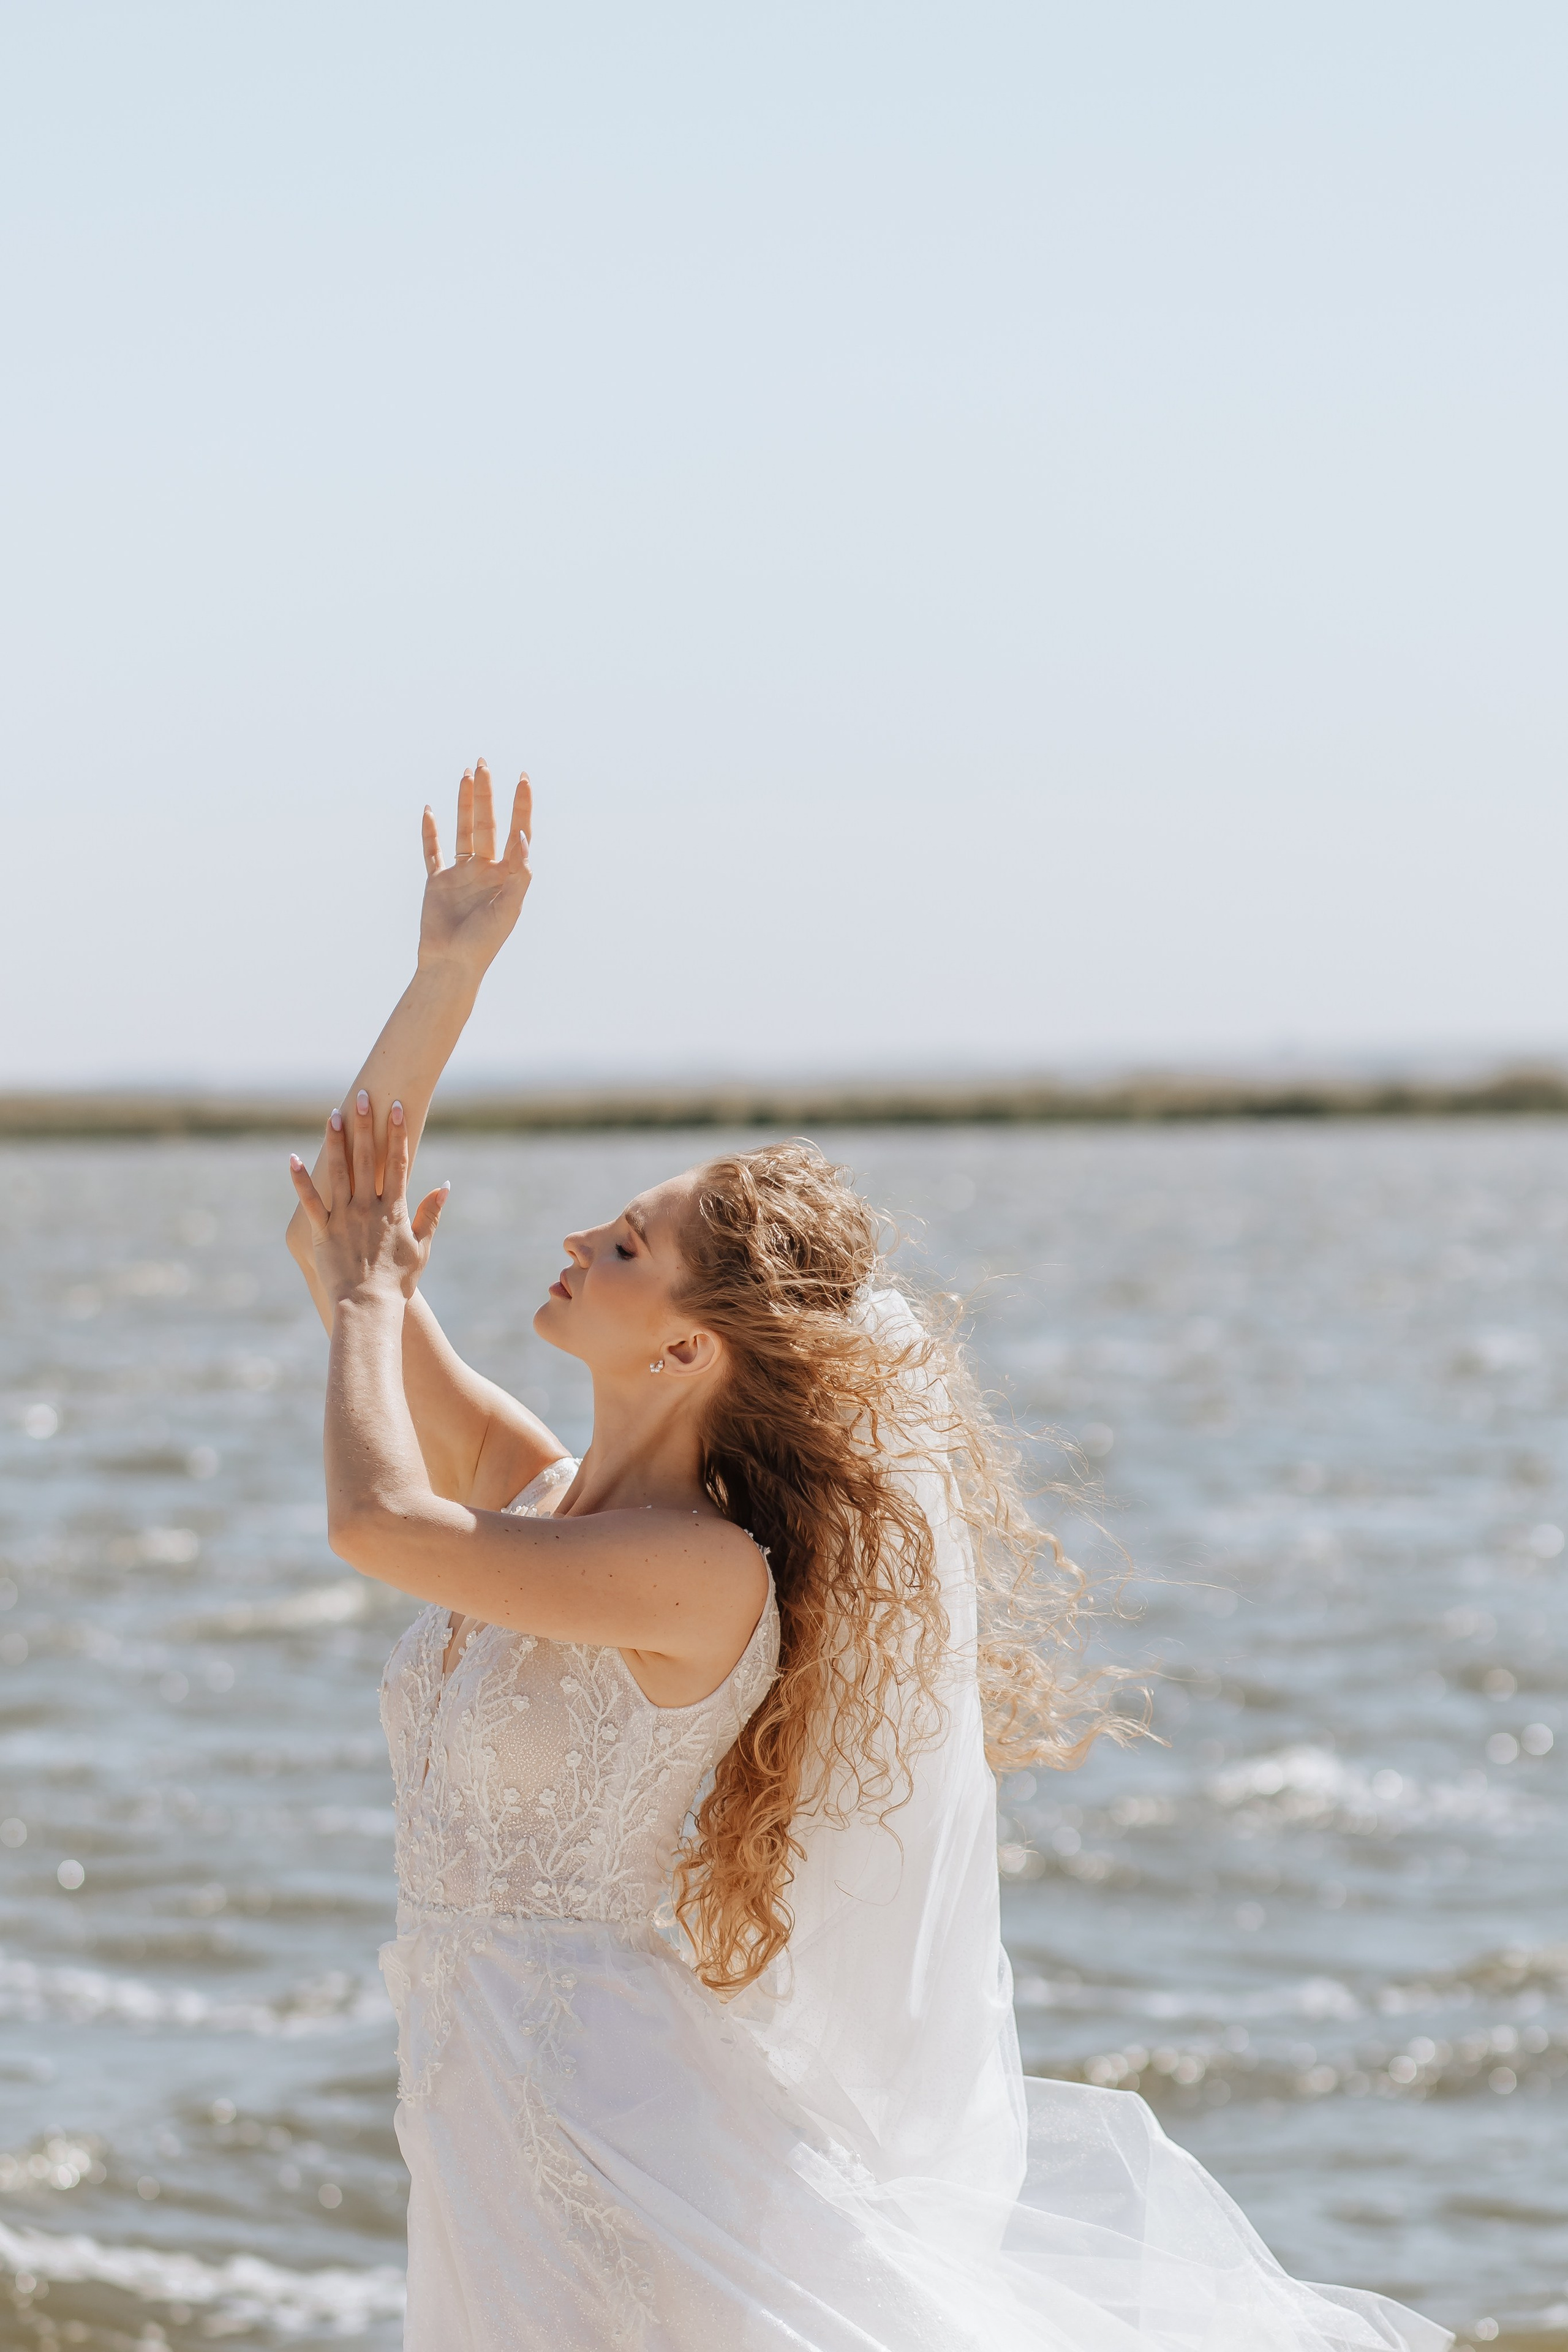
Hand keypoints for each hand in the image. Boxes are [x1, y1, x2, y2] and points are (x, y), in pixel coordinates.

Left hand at [289, 1093, 449, 1306]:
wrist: (368, 1307)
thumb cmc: (397, 1281)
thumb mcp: (422, 1248)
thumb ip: (431, 1215)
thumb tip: (443, 1186)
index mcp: (393, 1210)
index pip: (397, 1163)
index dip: (397, 1133)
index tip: (396, 1107)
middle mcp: (368, 1207)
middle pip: (366, 1158)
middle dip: (365, 1125)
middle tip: (362, 1096)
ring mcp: (344, 1217)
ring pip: (339, 1172)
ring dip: (336, 1142)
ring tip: (333, 1115)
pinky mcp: (322, 1231)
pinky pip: (310, 1201)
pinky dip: (300, 1180)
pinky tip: (292, 1158)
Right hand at [417, 760, 532, 980]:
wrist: (451, 965)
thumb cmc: (484, 943)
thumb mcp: (510, 909)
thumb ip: (520, 874)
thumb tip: (523, 836)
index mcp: (507, 875)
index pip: (517, 832)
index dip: (520, 806)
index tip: (523, 779)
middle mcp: (485, 870)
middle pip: (487, 823)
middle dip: (486, 794)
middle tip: (483, 764)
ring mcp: (460, 874)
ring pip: (462, 830)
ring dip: (464, 803)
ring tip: (465, 774)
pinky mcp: (437, 882)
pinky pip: (433, 851)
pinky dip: (430, 832)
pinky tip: (429, 810)